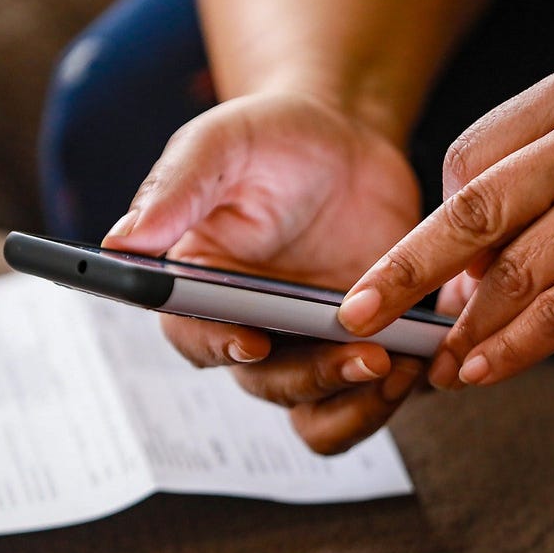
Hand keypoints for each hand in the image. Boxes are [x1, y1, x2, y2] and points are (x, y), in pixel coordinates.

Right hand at [103, 91, 424, 453]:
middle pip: (271, 387)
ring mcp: (312, 347)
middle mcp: (253, 332)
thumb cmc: (269, 138)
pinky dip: (406, 392)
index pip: (196, 340)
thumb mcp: (221, 144)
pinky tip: (431, 355)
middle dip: (316, 380)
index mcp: (201, 292)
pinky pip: (381, 396)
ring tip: (403, 367)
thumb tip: (122, 243)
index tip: (254, 340)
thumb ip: (177, 187)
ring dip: (361, 409)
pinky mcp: (367, 346)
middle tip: (367, 355)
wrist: (346, 138)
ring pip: (324, 415)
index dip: (220, 349)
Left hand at [338, 62, 553, 388]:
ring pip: (516, 272)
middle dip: (406, 271)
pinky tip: (484, 372)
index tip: (433, 279)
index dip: (442, 228)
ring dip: (468, 330)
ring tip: (439, 368)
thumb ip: (534, 202)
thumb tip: (452, 283)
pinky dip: (514, 347)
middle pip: (473, 210)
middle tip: (356, 315)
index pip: (470, 160)